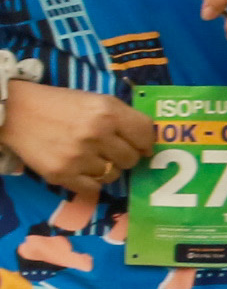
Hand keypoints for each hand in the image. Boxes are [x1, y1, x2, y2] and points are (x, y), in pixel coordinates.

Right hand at [1, 81, 152, 201]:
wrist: (17, 112)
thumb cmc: (61, 105)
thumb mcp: (96, 101)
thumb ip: (124, 119)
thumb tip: (148, 146)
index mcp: (108, 111)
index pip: (145, 135)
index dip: (145, 142)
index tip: (140, 146)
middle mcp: (96, 134)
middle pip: (131, 159)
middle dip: (125, 156)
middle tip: (110, 150)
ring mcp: (78, 156)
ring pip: (113, 175)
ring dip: (107, 169)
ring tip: (91, 157)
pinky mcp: (61, 174)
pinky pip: (93, 188)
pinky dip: (91, 182)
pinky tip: (81, 169)